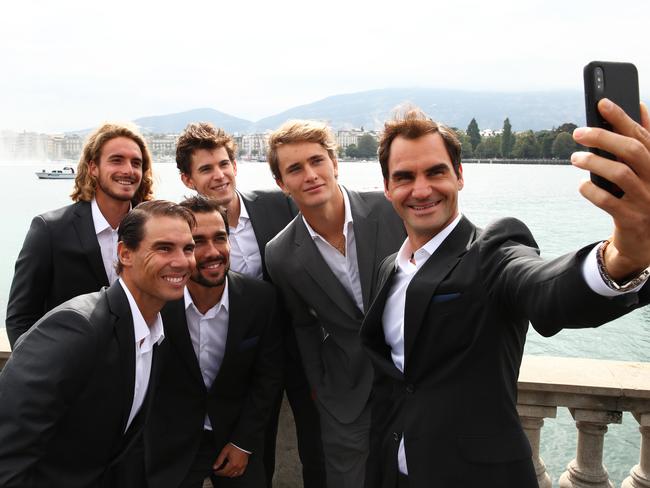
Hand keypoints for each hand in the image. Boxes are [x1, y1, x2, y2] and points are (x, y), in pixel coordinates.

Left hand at [213, 443, 249, 477]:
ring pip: (234, 475)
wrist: (242, 443)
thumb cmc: (234, 446)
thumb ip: (219, 460)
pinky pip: (240, 473)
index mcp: (232, 464)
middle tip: (219, 472)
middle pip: (228, 474)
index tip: (215, 472)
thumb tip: (215, 467)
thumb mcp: (224, 452)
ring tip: (225, 472)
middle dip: (222, 474)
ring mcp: (241, 466)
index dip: (218, 473)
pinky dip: (236, 474)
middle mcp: (237, 467)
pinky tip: (233, 473)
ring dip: (229, 475)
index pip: (224, 472)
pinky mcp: (245, 465)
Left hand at [572, 98, 649, 279]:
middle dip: (603, 137)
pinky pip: (607, 201)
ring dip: (593, 162)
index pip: (643, 134)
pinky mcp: (632, 219)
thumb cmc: (644, 195)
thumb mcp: (649, 167)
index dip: (622, 117)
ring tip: (575, 158)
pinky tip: (582, 185)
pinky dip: (590, 190)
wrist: (646, 240)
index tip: (602, 103)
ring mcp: (647, 200)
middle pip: (632, 150)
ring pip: (619, 174)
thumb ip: (645, 139)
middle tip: (578, 133)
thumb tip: (640, 106)